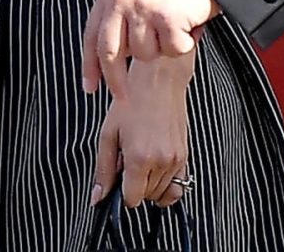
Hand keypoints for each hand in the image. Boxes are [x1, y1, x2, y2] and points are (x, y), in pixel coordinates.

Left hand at [83, 0, 217, 90]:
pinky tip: (189, 23)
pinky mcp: (166, 16)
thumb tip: (116, 58)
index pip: (92, 34)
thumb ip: (124, 18)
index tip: (89, 88)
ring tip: (175, 25)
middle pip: (110, 52)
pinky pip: (173, 50)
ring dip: (164, 48)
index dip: (90, 64)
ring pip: (145, 54)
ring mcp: (142, 7)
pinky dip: (185, 43)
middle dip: (116, 80)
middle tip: (124, 99)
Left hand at [89, 48, 193, 209]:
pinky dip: (166, 183)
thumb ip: (104, 169)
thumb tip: (98, 197)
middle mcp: (161, 162)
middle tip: (126, 162)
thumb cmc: (131, 103)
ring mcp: (176, 160)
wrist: (158, 83)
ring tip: (140, 159)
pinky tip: (154, 165)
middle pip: (147, 197)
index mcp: (139, 158)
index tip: (116, 181)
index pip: (131, 199)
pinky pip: (178, 185)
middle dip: (134, 186)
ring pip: (162, 193)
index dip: (120, 193)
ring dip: (149, 184)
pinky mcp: (185, 157)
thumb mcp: (108, 134)